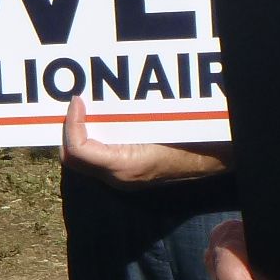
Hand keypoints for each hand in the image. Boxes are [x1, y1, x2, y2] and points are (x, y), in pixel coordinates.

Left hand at [60, 95, 227, 189]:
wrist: (211, 159)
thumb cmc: (188, 139)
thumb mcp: (156, 122)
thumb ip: (123, 118)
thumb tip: (87, 102)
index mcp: (123, 166)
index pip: (77, 151)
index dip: (71, 123)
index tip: (77, 100)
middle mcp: (118, 178)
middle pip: (74, 158)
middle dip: (68, 130)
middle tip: (76, 104)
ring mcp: (122, 180)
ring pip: (84, 160)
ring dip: (80, 134)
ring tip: (85, 110)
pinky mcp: (128, 175)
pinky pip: (99, 160)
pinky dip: (94, 140)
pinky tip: (102, 121)